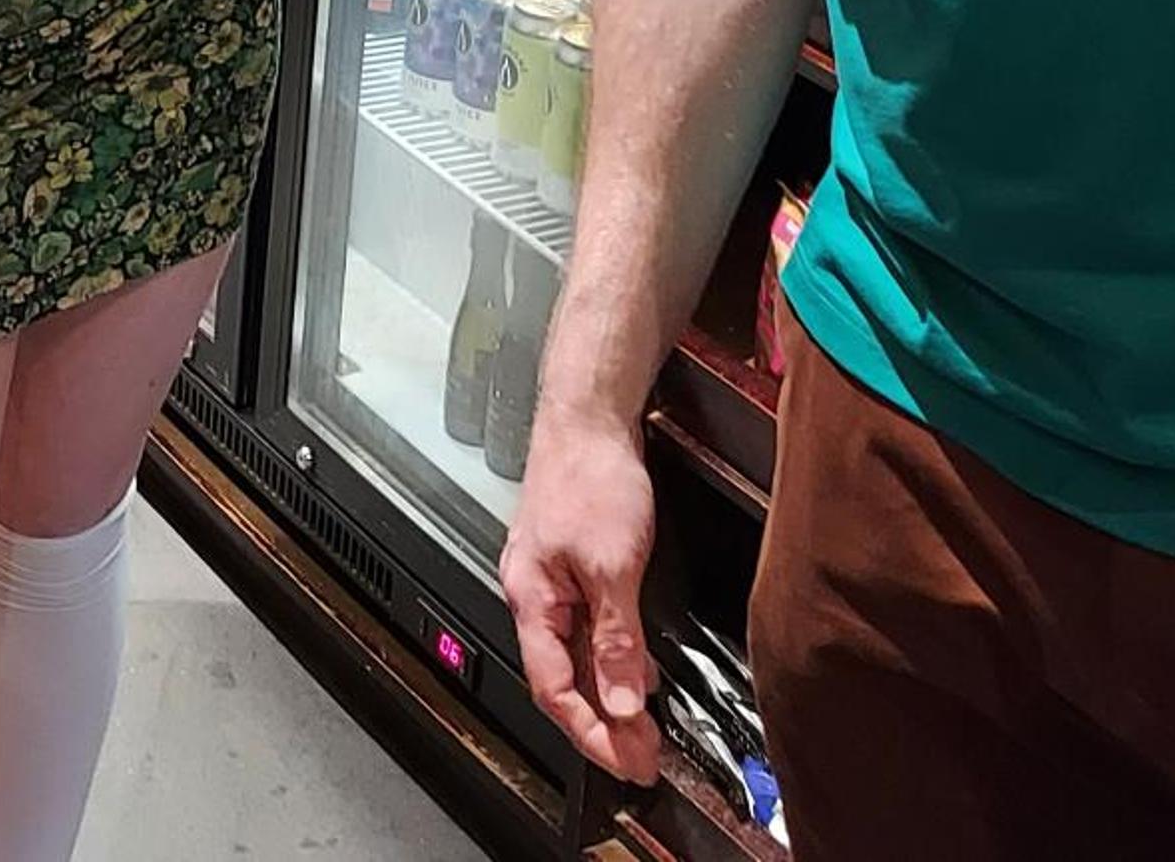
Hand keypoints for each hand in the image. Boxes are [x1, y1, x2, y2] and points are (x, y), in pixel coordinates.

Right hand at [503, 411, 661, 782]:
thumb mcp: (613, 565)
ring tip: (643, 728)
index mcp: (530, 597)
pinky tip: (634, 671)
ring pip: (572, 656)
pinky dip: (609, 660)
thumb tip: (621, 701)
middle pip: (559, 678)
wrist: (589, 414)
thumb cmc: (588, 473)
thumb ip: (616, 640)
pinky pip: (583, 629)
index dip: (592, 733)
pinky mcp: (569, 563)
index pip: (554, 688)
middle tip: (642, 757)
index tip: (629, 760)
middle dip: (601, 724)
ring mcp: (548, 578)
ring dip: (607, 696)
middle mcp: (532, 592)